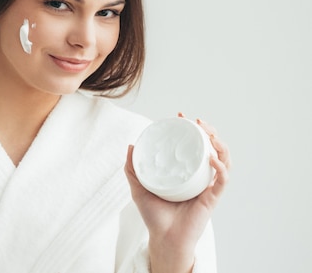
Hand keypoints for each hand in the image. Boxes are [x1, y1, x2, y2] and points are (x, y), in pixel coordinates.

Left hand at [124, 113, 230, 272]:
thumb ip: (132, 168)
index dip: (192, 129)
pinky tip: (212, 158)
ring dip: (220, 145)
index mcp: (185, 172)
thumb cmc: (154, 215)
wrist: (162, 239)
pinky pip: (222, 180)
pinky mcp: (211, 198)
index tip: (182, 116)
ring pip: (223, 160)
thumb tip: (131, 145)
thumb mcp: (138, 187)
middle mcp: (199, 177)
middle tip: (198, 121)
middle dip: (210, 131)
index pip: (194, 145)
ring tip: (209, 134)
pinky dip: (220, 167)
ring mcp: (207, 187)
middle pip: (213, 148)